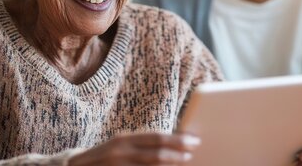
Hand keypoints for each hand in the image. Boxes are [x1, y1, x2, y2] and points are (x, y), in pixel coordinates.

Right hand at [68, 132, 200, 164]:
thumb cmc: (106, 158)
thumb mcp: (121, 146)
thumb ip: (142, 145)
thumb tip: (173, 144)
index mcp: (123, 140)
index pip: (155, 138)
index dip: (177, 140)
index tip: (194, 141)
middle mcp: (120, 153)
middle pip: (156, 155)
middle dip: (178, 156)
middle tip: (192, 155)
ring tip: (184, 165)